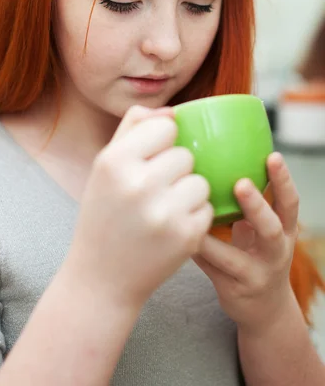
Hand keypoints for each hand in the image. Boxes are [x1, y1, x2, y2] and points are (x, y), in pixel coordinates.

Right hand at [65, 105, 212, 310]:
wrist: (102, 278)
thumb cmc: (104, 215)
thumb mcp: (104, 168)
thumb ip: (132, 130)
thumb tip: (171, 112)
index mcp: (114, 161)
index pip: (165, 126)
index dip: (164, 141)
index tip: (153, 158)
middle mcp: (138, 184)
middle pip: (185, 155)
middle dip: (176, 170)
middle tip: (155, 192)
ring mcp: (163, 212)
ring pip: (200, 181)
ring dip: (188, 194)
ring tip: (164, 210)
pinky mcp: (186, 237)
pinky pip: (207, 209)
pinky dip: (194, 218)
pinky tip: (171, 229)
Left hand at [192, 152, 298, 334]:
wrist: (264, 309)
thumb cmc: (256, 254)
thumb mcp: (263, 230)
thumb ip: (248, 203)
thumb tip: (219, 157)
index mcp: (285, 231)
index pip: (289, 203)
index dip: (283, 180)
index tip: (273, 155)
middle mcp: (275, 253)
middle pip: (272, 229)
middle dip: (257, 205)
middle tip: (241, 183)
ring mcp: (256, 275)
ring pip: (234, 257)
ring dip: (212, 236)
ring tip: (193, 214)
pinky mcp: (234, 290)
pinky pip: (209, 268)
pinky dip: (194, 249)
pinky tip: (175, 232)